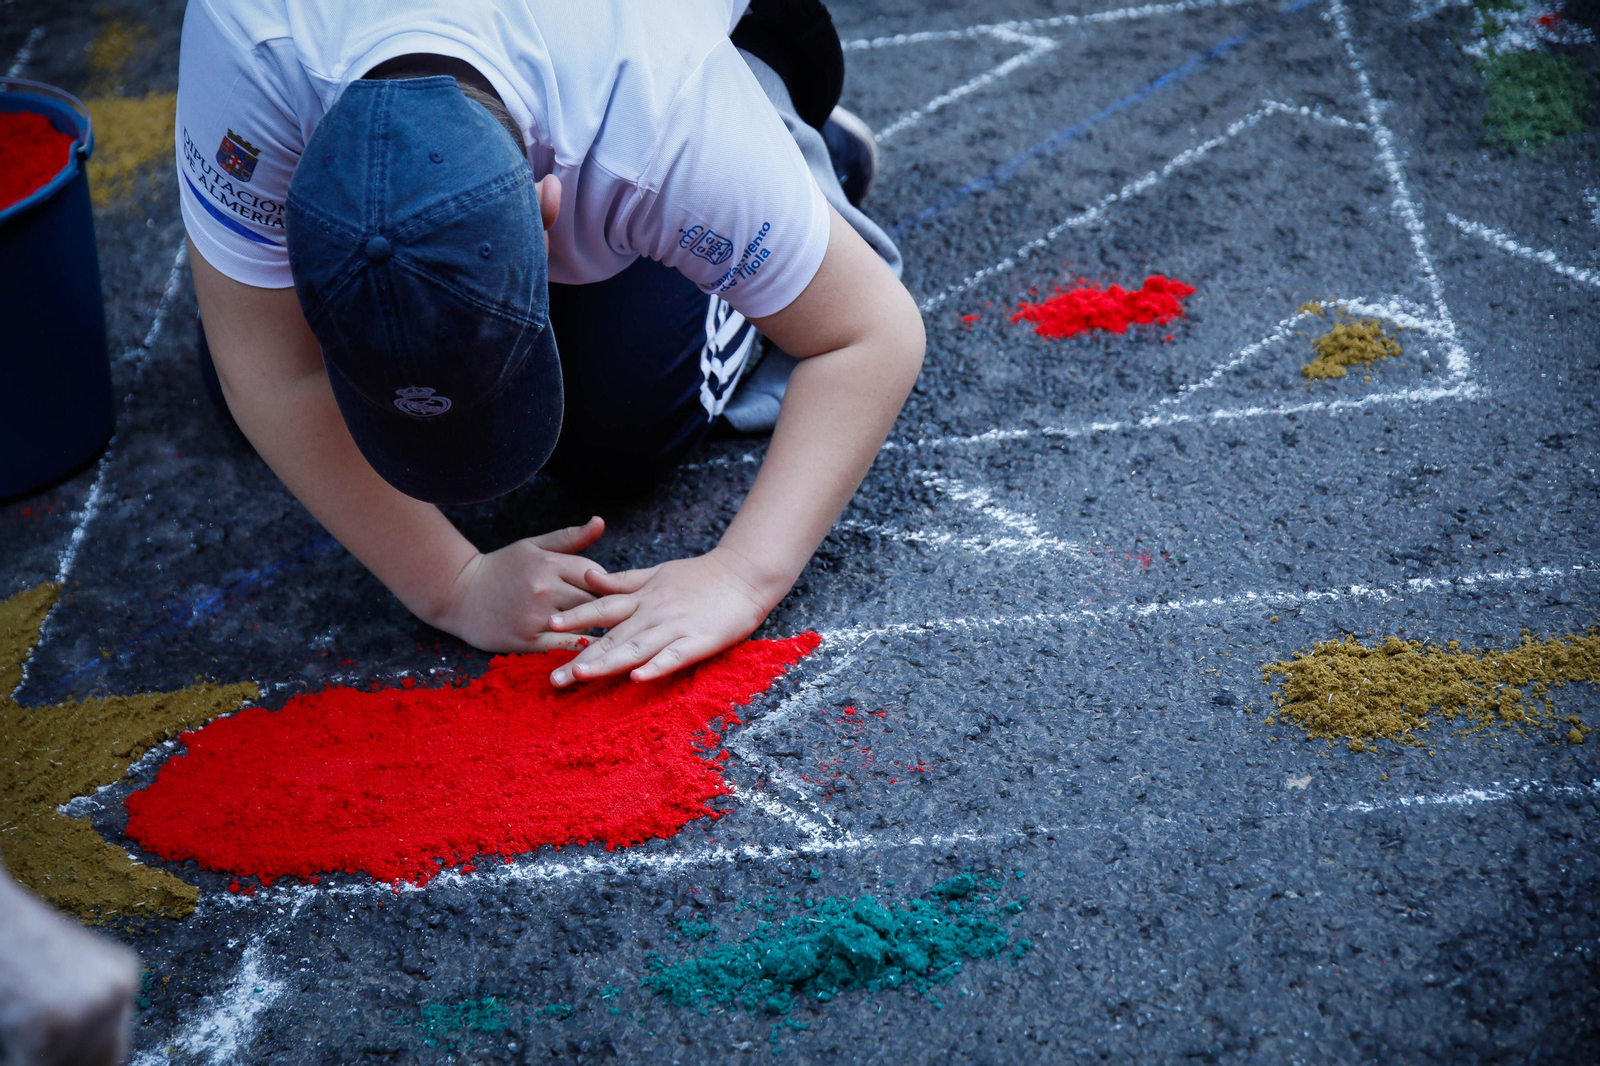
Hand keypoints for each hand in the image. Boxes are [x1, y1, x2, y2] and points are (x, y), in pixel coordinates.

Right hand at [433, 517, 606, 652]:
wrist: (458, 595)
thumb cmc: (501, 568)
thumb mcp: (533, 546)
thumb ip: (570, 538)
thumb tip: (600, 522)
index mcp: (549, 563)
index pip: (596, 575)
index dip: (607, 585)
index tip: (614, 594)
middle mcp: (544, 588)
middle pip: (593, 600)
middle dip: (607, 608)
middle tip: (624, 618)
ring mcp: (536, 616)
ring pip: (584, 624)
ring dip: (600, 630)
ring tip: (617, 636)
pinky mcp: (528, 640)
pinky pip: (566, 646)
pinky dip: (584, 649)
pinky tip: (596, 653)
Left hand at [544, 547, 773, 685]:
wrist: (744, 574)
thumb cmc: (699, 576)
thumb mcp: (655, 573)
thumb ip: (622, 581)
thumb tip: (587, 577)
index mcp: (642, 599)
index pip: (603, 609)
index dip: (577, 617)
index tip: (550, 625)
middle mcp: (653, 614)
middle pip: (612, 638)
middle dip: (581, 658)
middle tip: (553, 678)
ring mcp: (676, 628)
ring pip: (636, 648)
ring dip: (608, 662)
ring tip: (582, 675)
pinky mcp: (700, 642)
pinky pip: (675, 656)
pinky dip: (657, 666)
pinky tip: (638, 678)